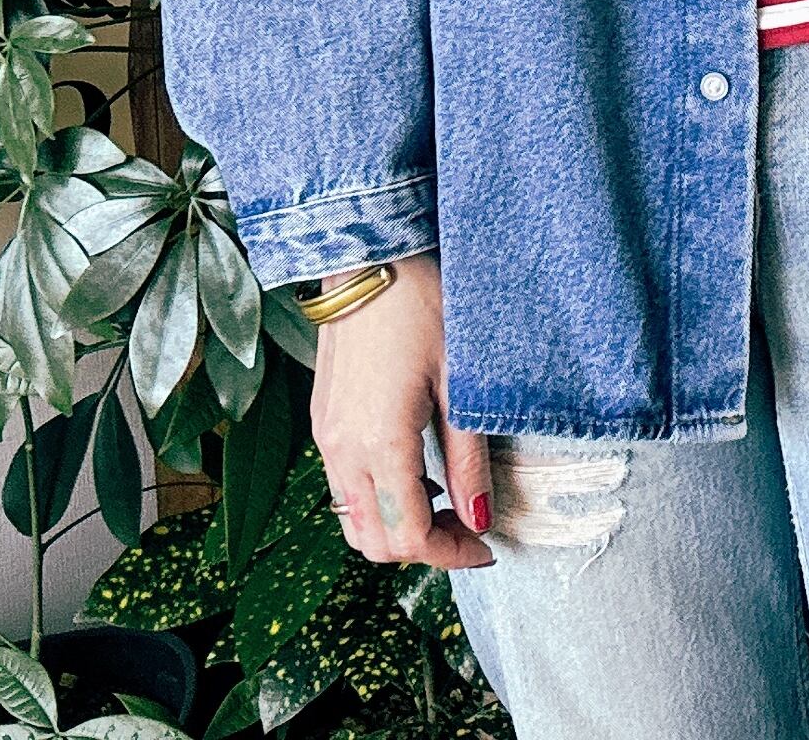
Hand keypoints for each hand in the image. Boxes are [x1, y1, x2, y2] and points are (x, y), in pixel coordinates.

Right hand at [311, 256, 492, 568]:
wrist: (373, 255)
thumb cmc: (424, 306)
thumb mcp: (461, 381)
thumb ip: (468, 457)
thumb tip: (481, 518)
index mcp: (379, 444)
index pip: (408, 537)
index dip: (450, 554)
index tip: (487, 545)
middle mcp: (341, 450)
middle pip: (373, 541)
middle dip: (423, 548)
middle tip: (468, 526)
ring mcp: (325, 436)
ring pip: (352, 519)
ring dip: (396, 526)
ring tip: (445, 498)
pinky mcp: (322, 419)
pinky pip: (342, 486)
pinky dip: (377, 498)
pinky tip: (415, 468)